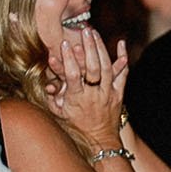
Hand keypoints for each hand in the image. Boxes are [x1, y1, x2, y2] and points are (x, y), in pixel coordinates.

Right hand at [45, 27, 128, 148]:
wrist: (100, 140)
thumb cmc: (75, 124)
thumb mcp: (59, 112)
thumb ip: (52, 95)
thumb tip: (47, 81)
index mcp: (77, 99)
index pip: (73, 75)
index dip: (69, 60)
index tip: (65, 44)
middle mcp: (94, 94)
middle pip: (93, 68)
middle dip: (89, 48)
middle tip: (84, 31)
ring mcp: (108, 93)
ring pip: (107, 68)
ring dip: (101, 48)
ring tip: (93, 33)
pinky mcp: (119, 93)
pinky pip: (123, 74)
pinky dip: (122, 59)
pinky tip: (121, 44)